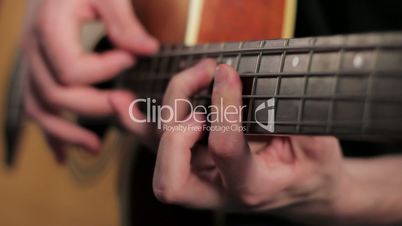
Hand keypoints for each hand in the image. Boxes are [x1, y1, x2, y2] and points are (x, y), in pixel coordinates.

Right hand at [23, 0, 158, 161]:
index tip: (130, 59)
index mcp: (49, 30)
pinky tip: (64, 155)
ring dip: (67, 134)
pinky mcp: (37, 74)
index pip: (73, 70)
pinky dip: (51, 133)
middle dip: (95, 106)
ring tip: (96, 149)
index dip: (106, 71)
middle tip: (128, 104)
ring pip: (40, 110)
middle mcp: (34, 51)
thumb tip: (148, 50)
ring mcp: (32, 66)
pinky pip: (37, 109)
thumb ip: (124, 22)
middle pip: (57, 95)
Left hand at [152, 62, 345, 219]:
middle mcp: (216, 189)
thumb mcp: (319, 148)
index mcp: (251, 187)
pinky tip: (127, 103)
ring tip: (182, 79)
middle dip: (177, 122)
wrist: (304, 190)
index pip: (223, 149)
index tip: (228, 73)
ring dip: (157, 116)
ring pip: (156, 159)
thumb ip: (295, 121)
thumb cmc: (311, 171)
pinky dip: (139, 124)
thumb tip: (262, 87)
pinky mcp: (193, 165)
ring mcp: (200, 179)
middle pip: (170, 171)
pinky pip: (155, 148)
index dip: (223, 106)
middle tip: (202, 83)